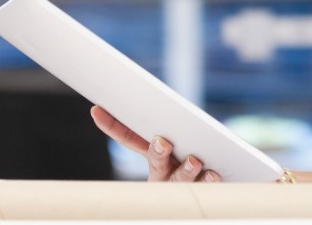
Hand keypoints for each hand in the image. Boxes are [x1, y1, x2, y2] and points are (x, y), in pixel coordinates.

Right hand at [90, 105, 219, 181]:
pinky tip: (214, 173)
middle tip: (162, 142)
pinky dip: (209, 180)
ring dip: (186, 170)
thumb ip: (170, 133)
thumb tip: (169, 114)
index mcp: (153, 156)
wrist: (204, 201)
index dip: (112, 125)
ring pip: (180, 179)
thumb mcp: (180, 146)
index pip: (129, 138)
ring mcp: (179, 187)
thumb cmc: (191, 161)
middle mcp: (162, 173)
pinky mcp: (199, 194)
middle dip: (158, 152)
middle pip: (156, 162)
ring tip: (194, 161)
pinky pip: (205, 188)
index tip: (96, 110)